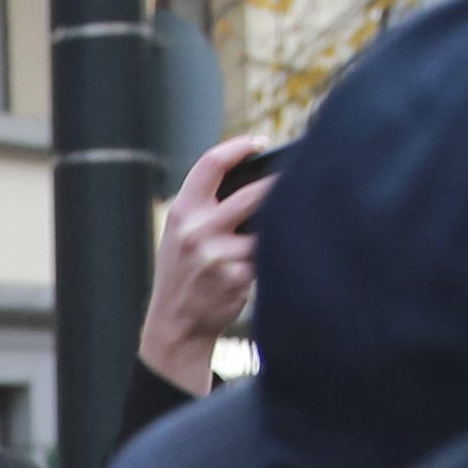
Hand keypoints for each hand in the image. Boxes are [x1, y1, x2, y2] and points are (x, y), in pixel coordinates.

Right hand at [142, 138, 269, 396]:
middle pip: (251, 193)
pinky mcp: (236, 277)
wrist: (175, 325)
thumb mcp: (178, 234)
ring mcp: (217, 255)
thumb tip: (252, 180)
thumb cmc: (183, 274)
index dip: (239, 147)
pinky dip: (270, 256)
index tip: (259, 143)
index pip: (211, 163)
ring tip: (281, 228)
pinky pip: (266, 256)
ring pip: (265, 227)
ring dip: (276, 227)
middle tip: (292, 181)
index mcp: (182, 212)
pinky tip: (266, 263)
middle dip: (276, 186)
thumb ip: (204, 207)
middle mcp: (197, 230)